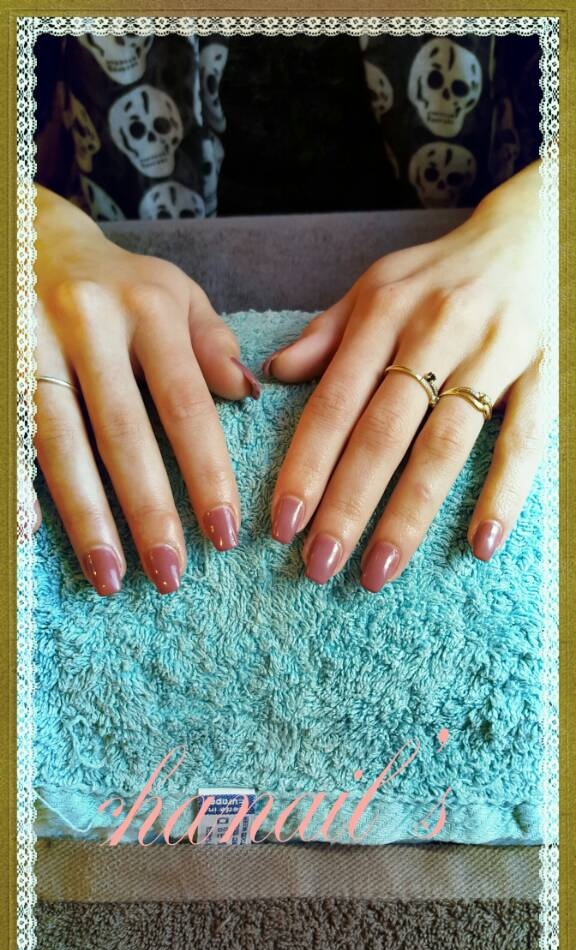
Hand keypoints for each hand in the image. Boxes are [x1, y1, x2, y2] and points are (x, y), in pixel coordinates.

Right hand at [33, 187, 259, 595]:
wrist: (30, 237)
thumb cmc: (117, 282)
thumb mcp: (175, 293)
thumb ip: (211, 344)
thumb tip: (247, 396)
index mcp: (146, 309)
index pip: (185, 404)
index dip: (206, 472)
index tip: (225, 533)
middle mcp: (87, 324)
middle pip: (123, 433)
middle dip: (149, 511)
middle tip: (170, 574)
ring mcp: (31, 343)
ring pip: (60, 443)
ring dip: (86, 517)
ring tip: (110, 575)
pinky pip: (9, 432)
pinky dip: (17, 484)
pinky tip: (28, 534)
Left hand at [265, 162, 545, 589]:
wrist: (538, 231)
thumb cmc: (443, 271)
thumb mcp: (377, 284)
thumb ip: (328, 332)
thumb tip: (274, 373)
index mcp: (386, 313)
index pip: (335, 402)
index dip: (307, 465)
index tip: (282, 524)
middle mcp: (436, 332)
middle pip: (384, 432)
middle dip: (347, 504)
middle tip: (319, 565)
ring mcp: (494, 353)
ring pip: (446, 445)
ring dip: (409, 514)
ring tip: (378, 571)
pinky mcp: (544, 371)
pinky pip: (525, 439)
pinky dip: (504, 493)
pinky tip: (480, 545)